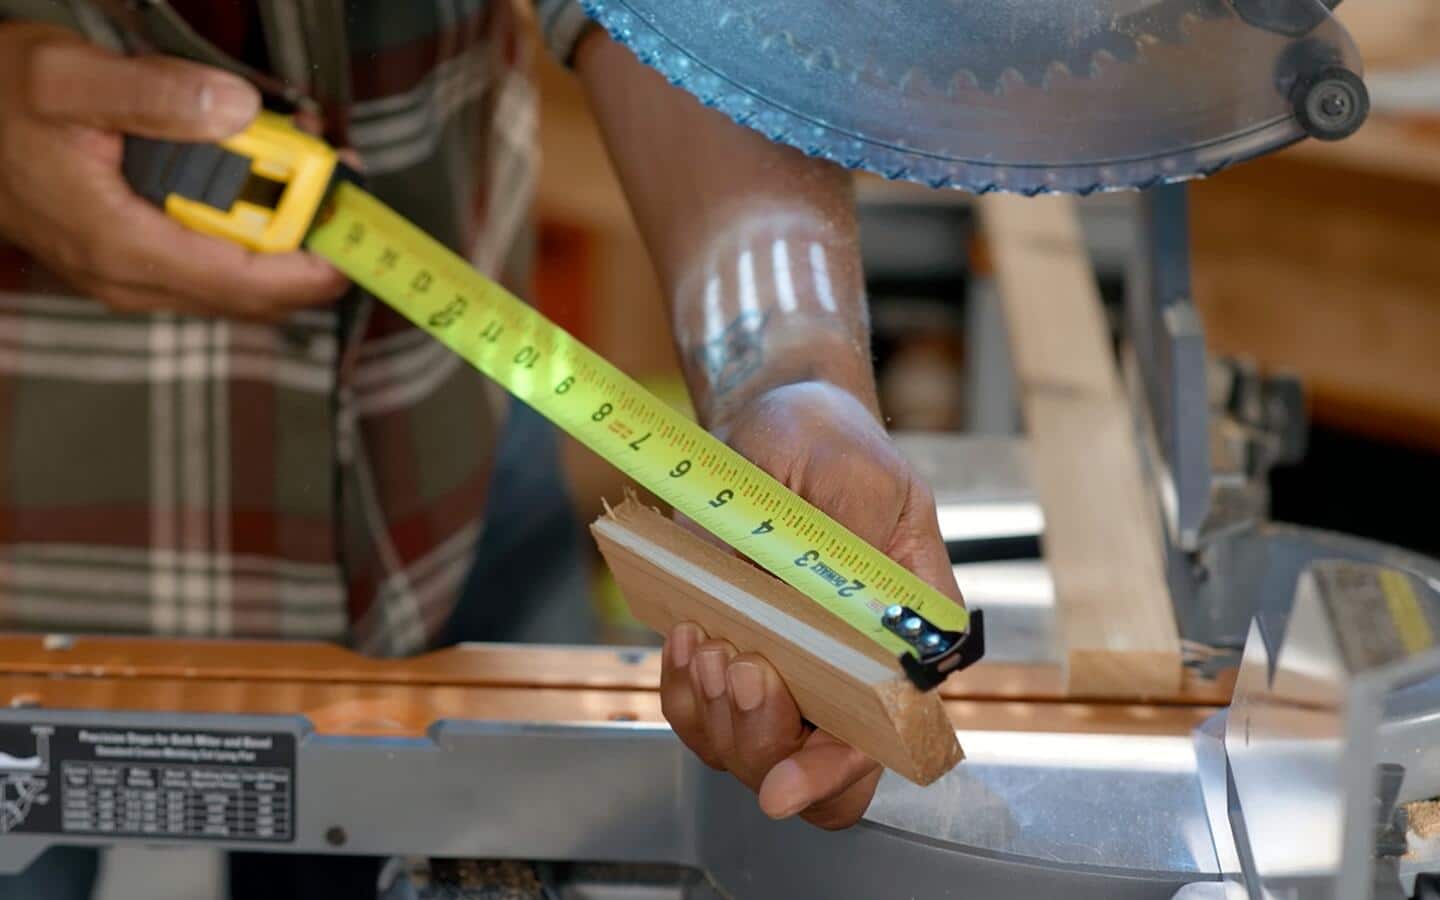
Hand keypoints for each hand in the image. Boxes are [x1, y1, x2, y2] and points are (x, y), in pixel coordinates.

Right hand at [0, 23, 347, 317]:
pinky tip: (253, 174)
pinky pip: (212, 262)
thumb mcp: (67, 78)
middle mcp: (134, 279)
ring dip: (280, 228)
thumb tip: (240, 110)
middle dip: (306, 236)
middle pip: (256, 289)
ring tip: (299, 157)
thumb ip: (156, 94)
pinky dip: (245, 225)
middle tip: (333, 170)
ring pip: (239, 280)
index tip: (351, 220)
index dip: (314, 262)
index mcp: (123, 246)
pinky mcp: (136, 264)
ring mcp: (134, 278)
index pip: (248, 283)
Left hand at [660, 381, 963, 829]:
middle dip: (759, 738)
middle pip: (801, 765)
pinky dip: (683, 688)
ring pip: (741, 748)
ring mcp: (782, 670)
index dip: (832, 774)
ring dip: (714, 711)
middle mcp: (843, 674)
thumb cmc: (835, 449)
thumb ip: (870, 557)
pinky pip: (697, 708)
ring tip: (706, 638)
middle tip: (738, 663)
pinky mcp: (730, 651)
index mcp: (899, 648)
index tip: (781, 786)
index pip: (879, 743)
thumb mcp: (867, 484)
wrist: (777, 421)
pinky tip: (686, 637)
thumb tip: (866, 623)